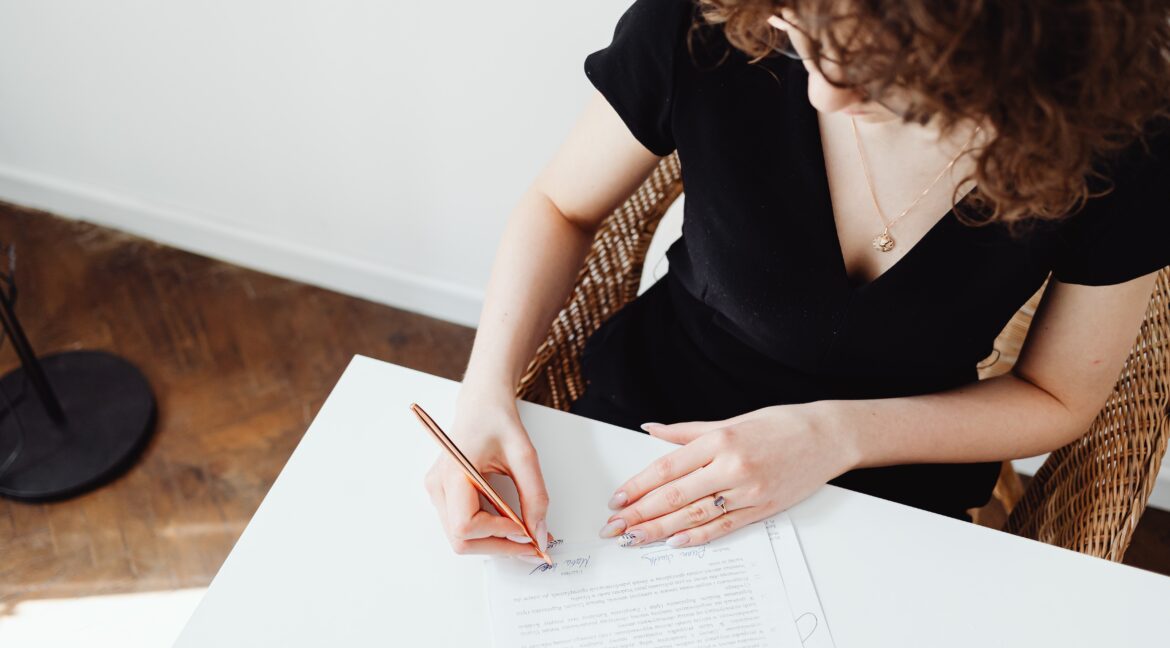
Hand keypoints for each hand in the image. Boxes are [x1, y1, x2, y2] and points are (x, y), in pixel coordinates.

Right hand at [423, 388, 550, 563]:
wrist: (481, 405)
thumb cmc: (497, 421)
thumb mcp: (524, 456)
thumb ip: (535, 496)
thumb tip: (539, 534)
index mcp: (453, 472)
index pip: (466, 525)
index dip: (498, 533)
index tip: (526, 529)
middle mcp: (438, 486)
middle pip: (461, 540)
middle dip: (499, 546)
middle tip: (532, 544)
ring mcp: (438, 493)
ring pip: (461, 539)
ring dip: (495, 543)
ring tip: (524, 535)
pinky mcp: (445, 496)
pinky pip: (462, 527)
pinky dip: (488, 533)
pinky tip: (510, 525)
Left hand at [598, 404, 857, 546]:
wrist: (827, 437)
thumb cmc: (780, 424)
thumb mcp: (731, 420)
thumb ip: (686, 430)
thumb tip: (650, 429)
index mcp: (719, 440)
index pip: (667, 468)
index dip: (637, 486)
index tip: (616, 499)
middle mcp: (731, 466)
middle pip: (674, 496)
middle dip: (639, 514)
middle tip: (613, 528)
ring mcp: (747, 491)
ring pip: (694, 515)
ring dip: (660, 530)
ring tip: (634, 539)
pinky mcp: (762, 508)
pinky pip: (723, 527)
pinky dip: (697, 536)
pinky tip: (674, 542)